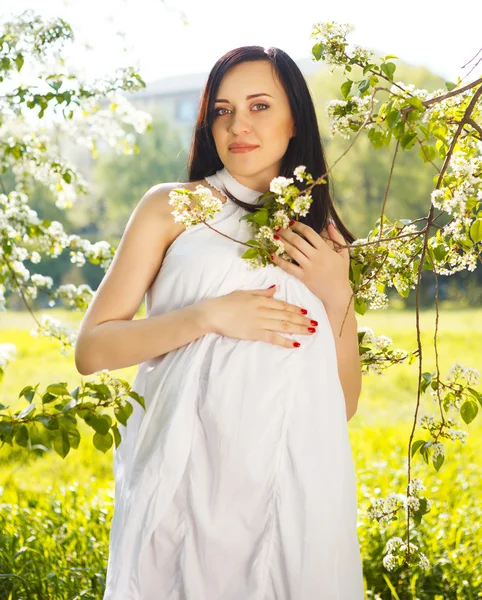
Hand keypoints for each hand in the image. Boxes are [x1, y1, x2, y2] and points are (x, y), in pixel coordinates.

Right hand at [199, 286, 317, 347]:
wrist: (213, 313)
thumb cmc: (226, 302)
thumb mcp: (245, 292)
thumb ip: (261, 292)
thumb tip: (275, 288)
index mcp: (261, 299)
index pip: (283, 304)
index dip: (296, 309)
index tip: (306, 312)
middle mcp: (264, 310)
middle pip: (287, 315)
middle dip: (303, 320)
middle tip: (315, 324)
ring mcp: (260, 322)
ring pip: (284, 325)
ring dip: (299, 328)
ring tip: (311, 331)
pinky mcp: (255, 333)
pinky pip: (274, 337)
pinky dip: (286, 341)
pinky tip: (296, 343)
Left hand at [271, 221, 351, 305]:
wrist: (337, 293)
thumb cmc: (341, 273)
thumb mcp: (343, 254)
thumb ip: (337, 238)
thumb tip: (329, 224)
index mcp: (325, 249)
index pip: (310, 233)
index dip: (299, 226)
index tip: (291, 222)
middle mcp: (316, 257)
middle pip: (298, 241)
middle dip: (286, 232)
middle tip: (277, 227)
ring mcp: (309, 267)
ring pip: (292, 252)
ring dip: (281, 243)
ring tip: (273, 237)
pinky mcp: (303, 277)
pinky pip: (289, 268)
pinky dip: (279, 261)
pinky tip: (272, 255)